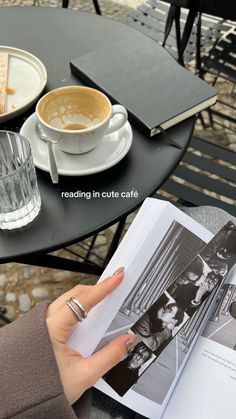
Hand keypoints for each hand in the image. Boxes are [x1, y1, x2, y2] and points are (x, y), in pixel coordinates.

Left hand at [46, 268, 138, 404]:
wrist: (26, 400)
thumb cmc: (47, 389)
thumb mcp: (85, 374)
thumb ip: (110, 356)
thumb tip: (128, 341)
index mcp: (53, 328)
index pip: (83, 300)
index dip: (103, 288)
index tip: (117, 277)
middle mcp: (45, 320)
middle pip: (76, 294)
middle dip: (97, 288)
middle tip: (115, 283)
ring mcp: (43, 322)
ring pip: (68, 300)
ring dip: (87, 297)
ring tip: (105, 296)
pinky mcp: (43, 327)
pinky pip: (63, 309)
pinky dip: (79, 306)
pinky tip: (89, 312)